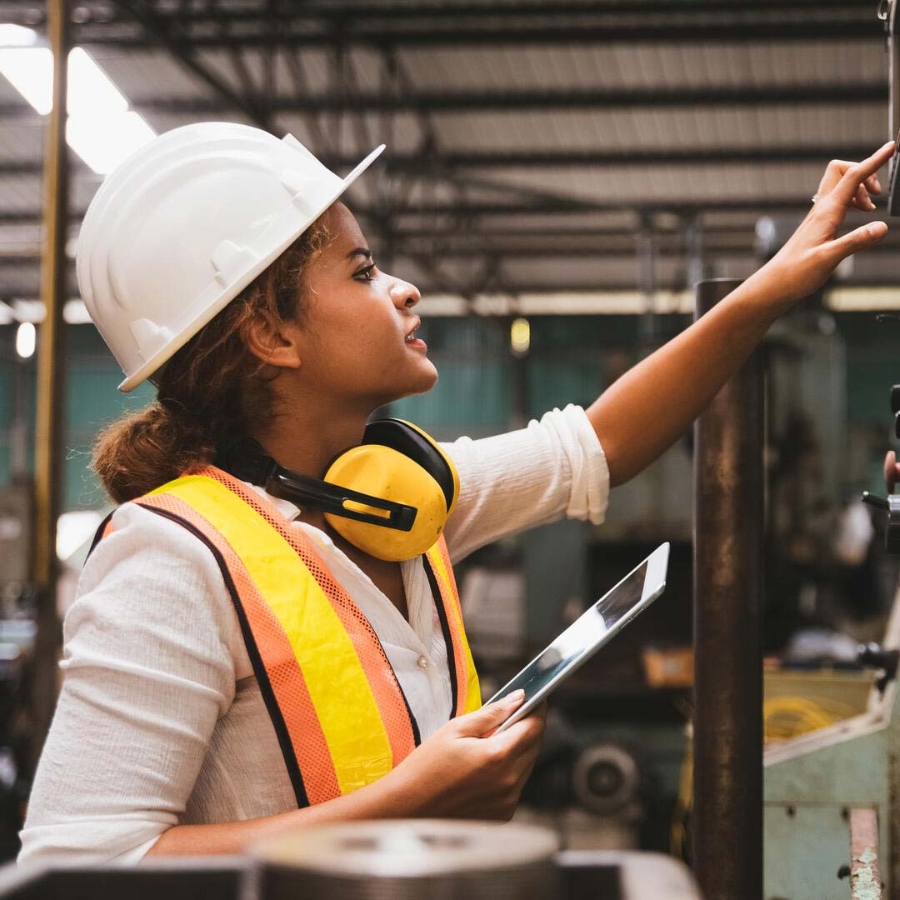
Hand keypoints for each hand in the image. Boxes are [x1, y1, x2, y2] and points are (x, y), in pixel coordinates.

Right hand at [384, 690, 546, 820]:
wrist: (407, 808)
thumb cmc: (426, 767)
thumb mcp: (456, 729)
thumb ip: (492, 713)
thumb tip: (518, 698)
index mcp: (498, 756)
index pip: (534, 727)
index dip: (538, 709)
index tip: (536, 698)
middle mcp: (509, 782)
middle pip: (534, 746)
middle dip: (528, 728)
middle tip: (512, 714)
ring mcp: (507, 802)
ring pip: (526, 766)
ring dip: (518, 750)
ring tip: (494, 740)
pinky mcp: (502, 815)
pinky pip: (515, 785)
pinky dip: (509, 771)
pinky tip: (486, 766)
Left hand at [756, 141, 894, 306]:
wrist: (774, 285)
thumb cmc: (795, 274)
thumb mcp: (828, 259)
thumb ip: (855, 242)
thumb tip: (881, 227)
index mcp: (825, 213)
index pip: (852, 177)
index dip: (874, 161)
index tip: (891, 147)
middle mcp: (821, 210)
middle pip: (842, 171)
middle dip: (864, 172)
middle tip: (877, 195)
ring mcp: (819, 216)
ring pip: (840, 186)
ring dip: (860, 189)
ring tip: (871, 209)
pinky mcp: (818, 225)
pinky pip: (837, 201)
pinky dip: (852, 201)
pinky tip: (859, 216)